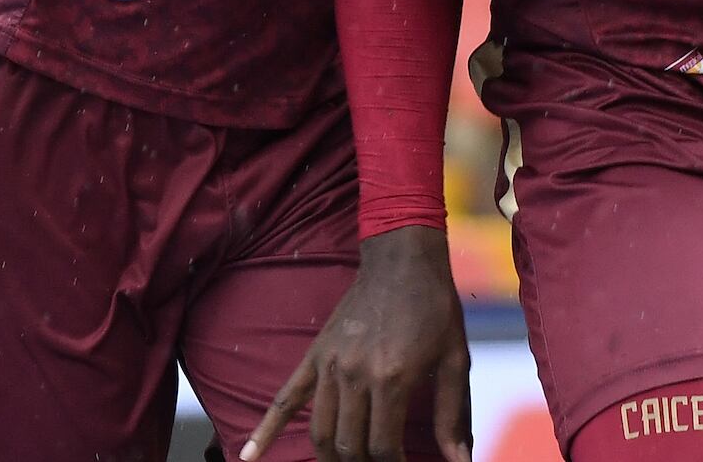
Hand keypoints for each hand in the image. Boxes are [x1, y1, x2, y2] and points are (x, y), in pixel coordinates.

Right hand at [241, 227, 470, 461]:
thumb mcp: (454, 360)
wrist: (403, 260)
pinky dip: (264, 430)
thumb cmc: (435, 309)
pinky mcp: (315, 356)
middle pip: (349, 446)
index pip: (384, 448)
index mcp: (393, 378)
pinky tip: (248, 457)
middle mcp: (356, 375)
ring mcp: (330, 365)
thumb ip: (453, 415)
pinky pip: (284, 398)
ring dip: (331, 458)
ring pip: (321, 432)